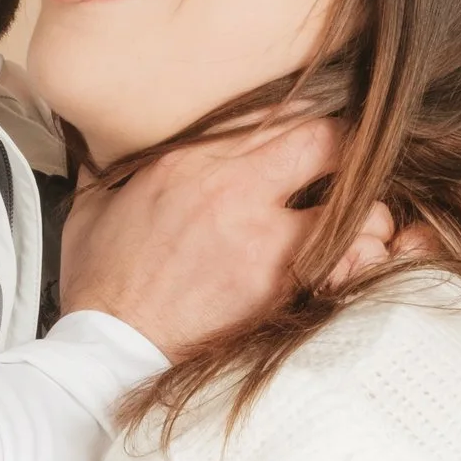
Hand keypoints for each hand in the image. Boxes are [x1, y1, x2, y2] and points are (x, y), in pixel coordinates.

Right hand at [58, 113, 397, 359]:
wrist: (109, 349)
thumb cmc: (101, 284)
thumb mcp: (94, 206)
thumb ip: (110, 166)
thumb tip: (104, 142)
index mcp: (189, 160)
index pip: (274, 111)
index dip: (304, 121)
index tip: (313, 137)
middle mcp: (231, 186)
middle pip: (324, 138)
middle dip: (345, 152)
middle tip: (351, 173)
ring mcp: (260, 234)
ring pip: (351, 193)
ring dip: (366, 206)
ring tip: (363, 221)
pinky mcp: (278, 281)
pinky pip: (348, 251)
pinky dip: (363, 251)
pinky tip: (357, 258)